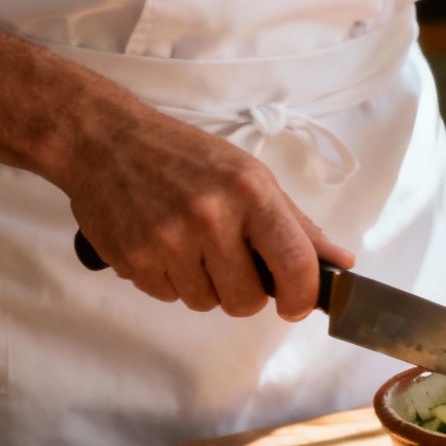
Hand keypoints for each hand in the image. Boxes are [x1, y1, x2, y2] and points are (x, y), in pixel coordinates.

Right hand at [61, 112, 352, 320]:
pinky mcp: (135, 259)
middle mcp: (211, 217)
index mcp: (250, 192)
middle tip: (229, 261)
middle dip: (244, 293)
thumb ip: (297, 225)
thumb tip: (341, 263)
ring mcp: (169, 240)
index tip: (295, 305)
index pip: (295, 266)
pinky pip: (168, 297)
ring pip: (206, 303)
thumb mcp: (249, 176)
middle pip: (247, 301)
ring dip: (203, 285)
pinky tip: (162, 245)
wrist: (104, 140)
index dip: (302, 298)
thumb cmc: (184, 156)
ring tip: (189, 245)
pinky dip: (169, 280)